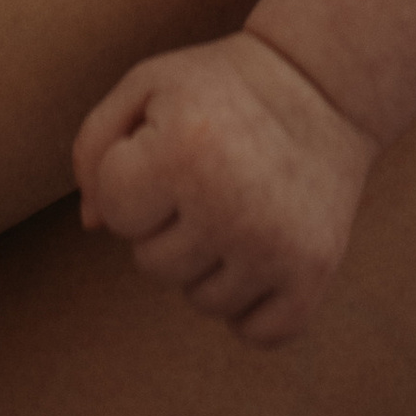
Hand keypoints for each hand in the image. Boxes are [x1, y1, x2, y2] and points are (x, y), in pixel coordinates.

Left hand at [72, 28, 377, 344]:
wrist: (323, 84)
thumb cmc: (222, 85)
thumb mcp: (148, 86)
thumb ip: (96, 145)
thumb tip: (91, 223)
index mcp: (184, 152)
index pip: (113, 210)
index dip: (132, 177)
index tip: (169, 145)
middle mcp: (231, 207)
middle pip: (151, 263)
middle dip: (167, 224)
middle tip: (209, 175)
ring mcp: (276, 246)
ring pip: (201, 300)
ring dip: (207, 263)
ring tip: (237, 205)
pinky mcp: (314, 273)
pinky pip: (257, 332)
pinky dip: (252, 306)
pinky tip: (260, 255)